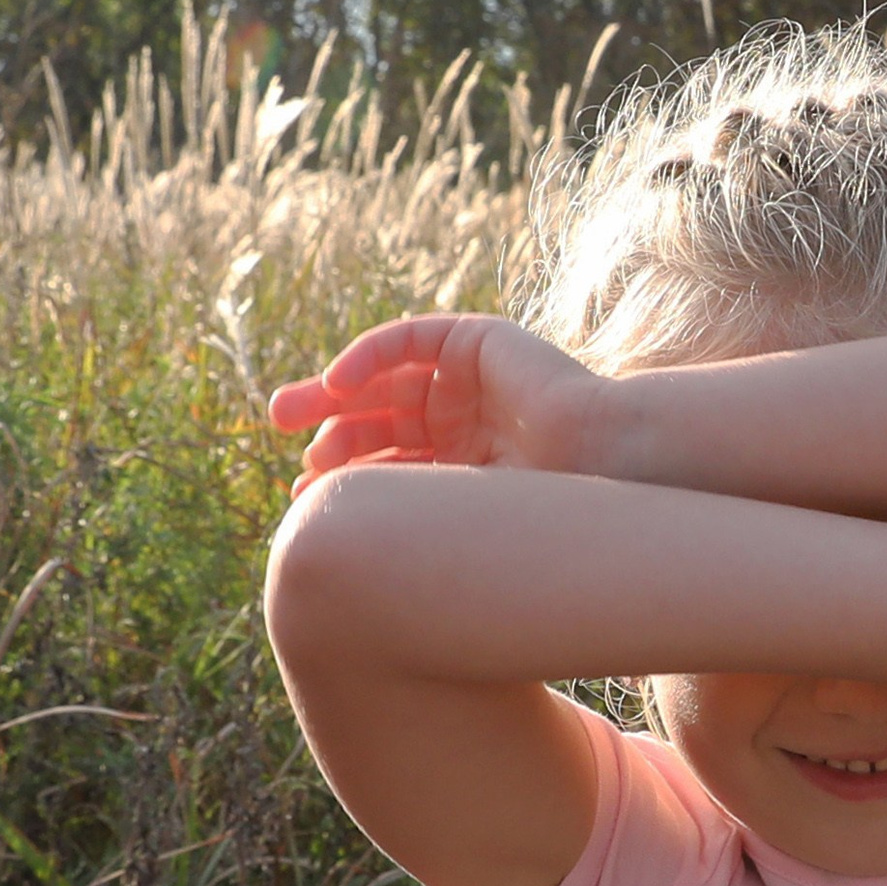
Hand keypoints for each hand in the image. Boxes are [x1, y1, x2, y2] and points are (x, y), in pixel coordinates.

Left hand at [269, 315, 597, 496]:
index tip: (303, 499)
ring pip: (384, 381)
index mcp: (464, 468)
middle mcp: (464, 423)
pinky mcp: (477, 342)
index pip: (390, 465)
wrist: (600, 462)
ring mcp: (469, 382)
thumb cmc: (539, 507)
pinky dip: (367, 356)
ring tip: (288, 413)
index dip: (343, 477)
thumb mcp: (456, 515)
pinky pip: (408, 340)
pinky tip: (336, 385)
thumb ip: (407, 515)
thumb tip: (336, 545)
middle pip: (378, 421)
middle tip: (286, 452)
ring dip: (332, 393)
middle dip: (327, 434)